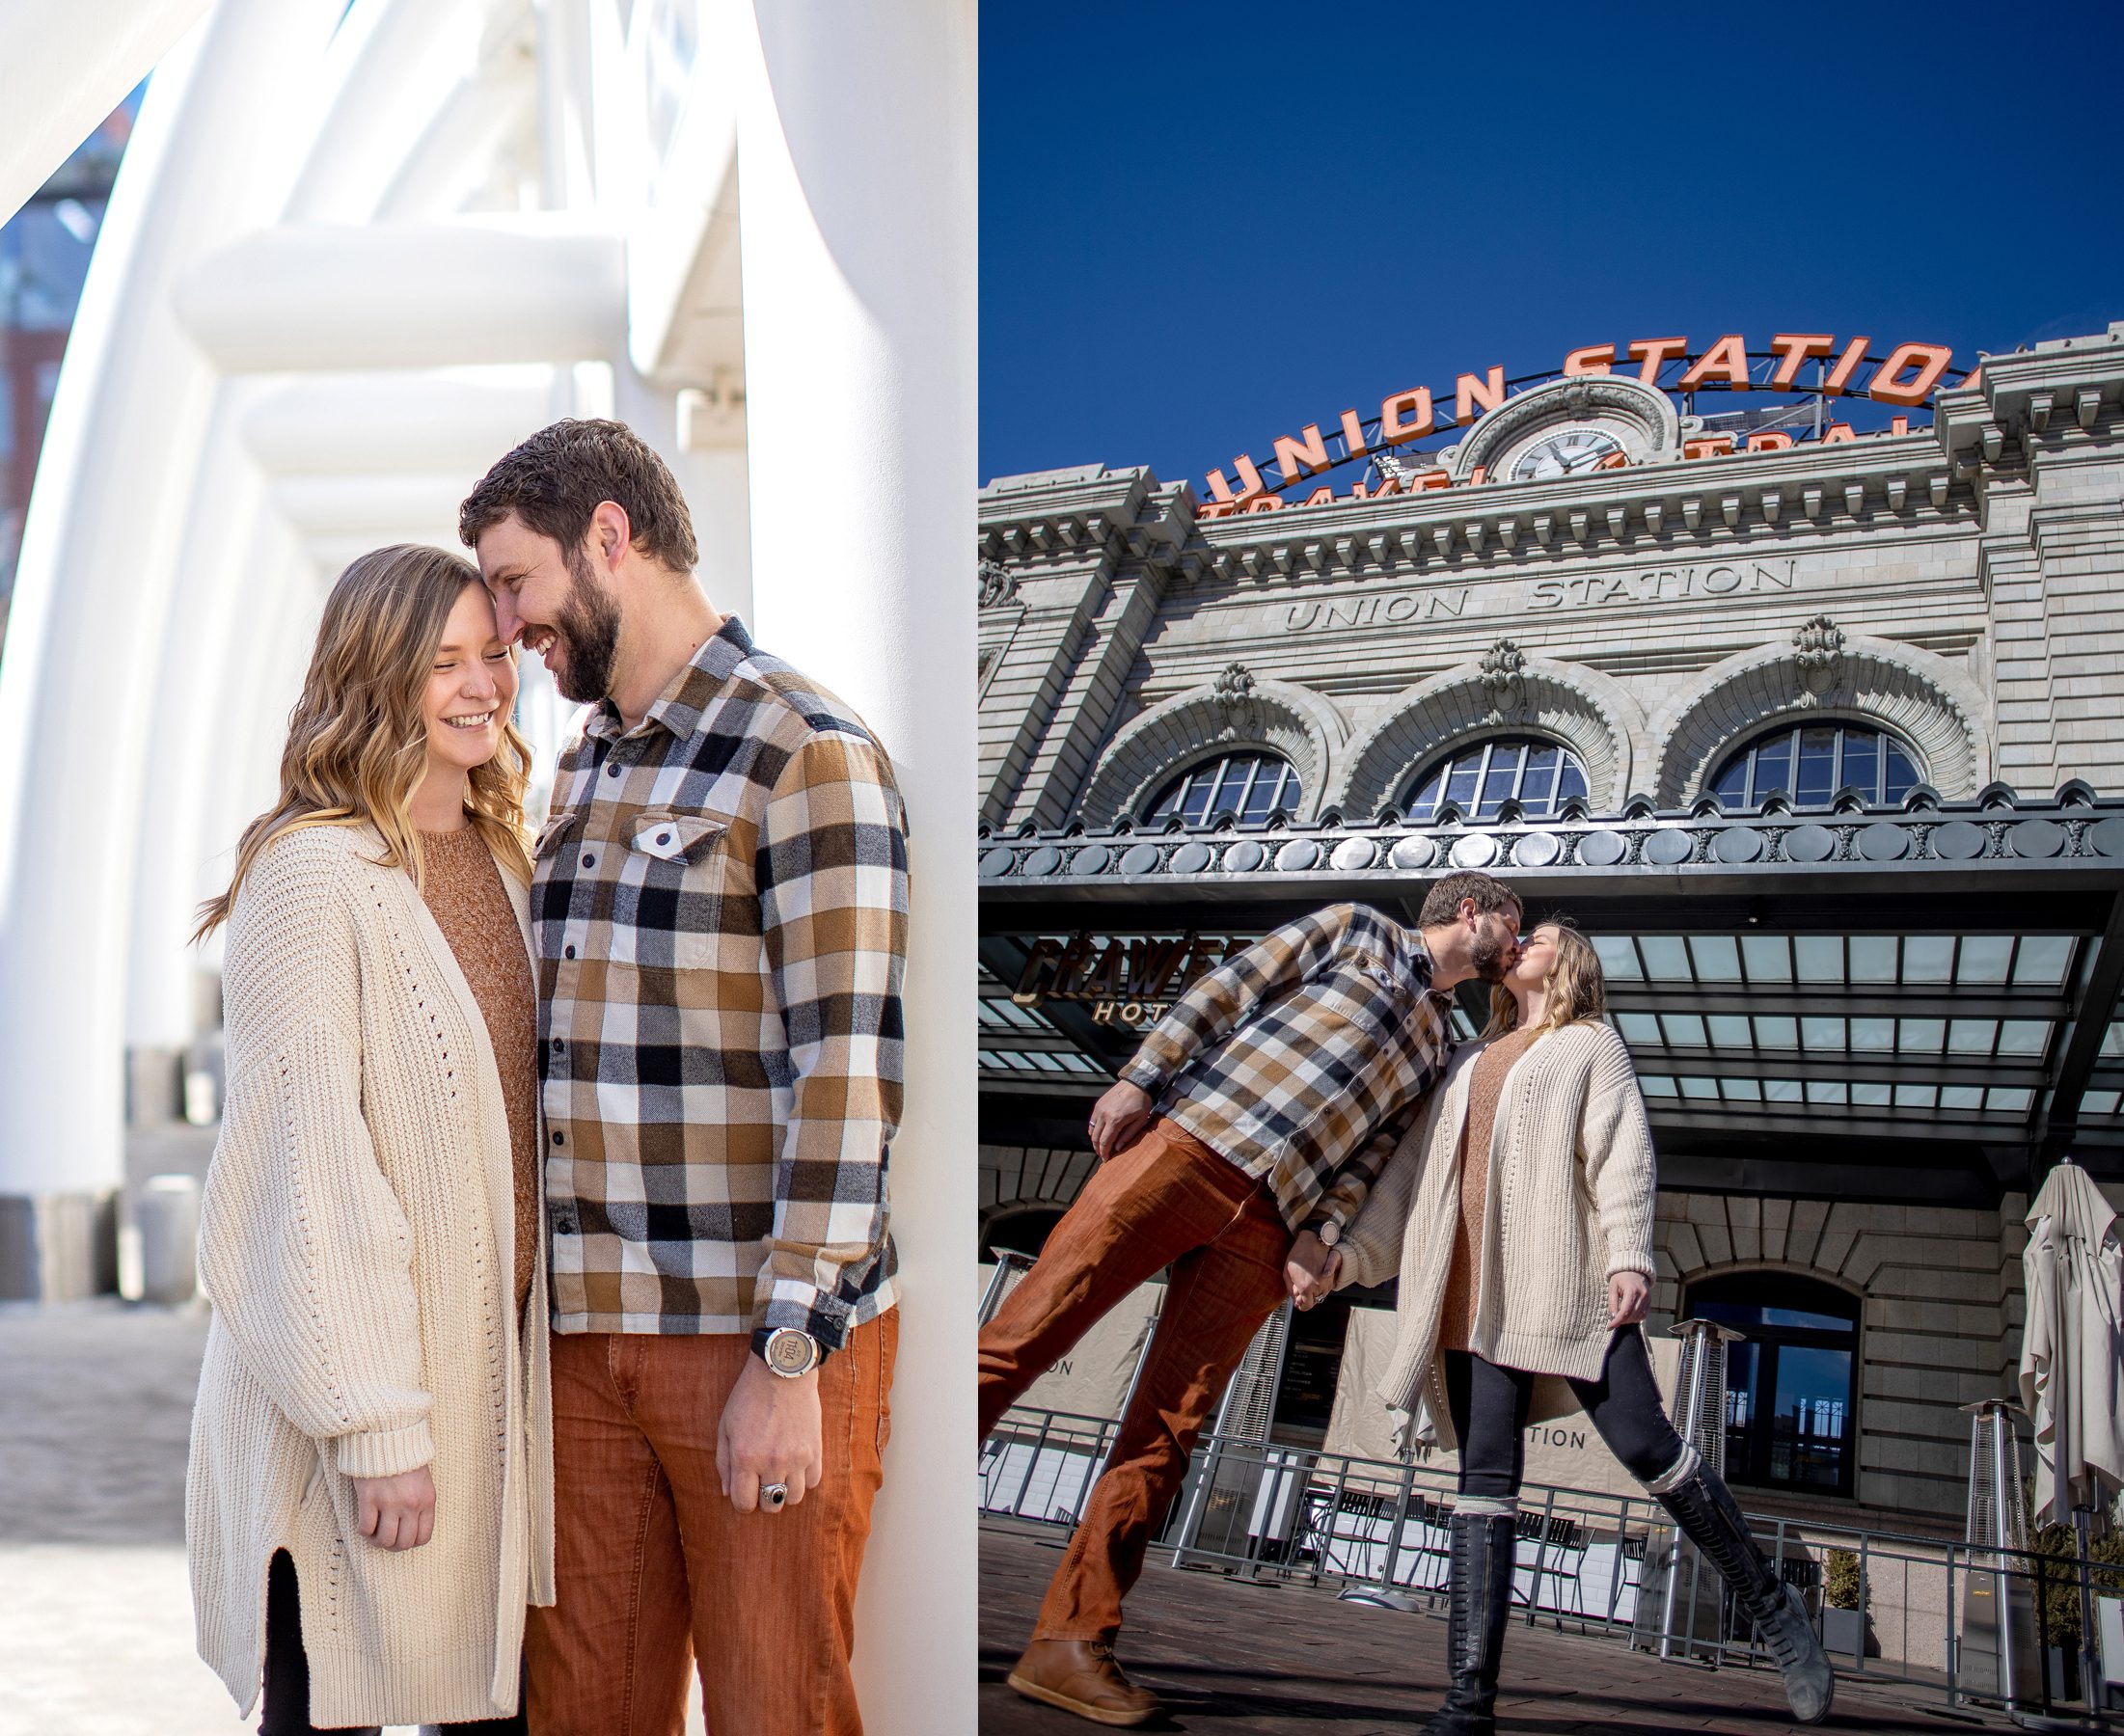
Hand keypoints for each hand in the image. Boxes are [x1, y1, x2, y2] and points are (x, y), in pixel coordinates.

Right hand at [353, 1465, 434, 1549]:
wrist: (387, 1436)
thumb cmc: (405, 1458)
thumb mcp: (423, 1481)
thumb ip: (420, 1503)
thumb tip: (412, 1528)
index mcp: (427, 1500)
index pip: (423, 1537)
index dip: (411, 1542)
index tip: (402, 1537)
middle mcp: (411, 1504)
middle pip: (404, 1543)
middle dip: (394, 1545)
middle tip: (386, 1538)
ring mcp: (390, 1502)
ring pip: (385, 1540)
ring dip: (377, 1540)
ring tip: (374, 1532)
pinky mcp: (369, 1498)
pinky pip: (366, 1528)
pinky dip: (364, 1530)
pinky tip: (365, 1522)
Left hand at [717, 1356, 823, 1512]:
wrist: (783, 1371)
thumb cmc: (749, 1397)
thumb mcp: (725, 1427)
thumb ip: (724, 1463)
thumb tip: (728, 1493)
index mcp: (745, 1458)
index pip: (744, 1504)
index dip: (743, 1502)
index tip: (745, 1491)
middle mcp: (771, 1462)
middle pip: (770, 1505)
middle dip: (763, 1499)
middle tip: (763, 1482)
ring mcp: (796, 1457)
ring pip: (794, 1498)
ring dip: (786, 1491)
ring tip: (781, 1474)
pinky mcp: (815, 1449)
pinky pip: (813, 1481)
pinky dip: (805, 1478)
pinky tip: (797, 1464)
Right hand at [1087, 1080, 1153, 1161]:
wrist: (1137, 1082)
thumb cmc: (1142, 1103)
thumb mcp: (1140, 1121)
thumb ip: (1128, 1135)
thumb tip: (1117, 1148)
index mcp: (1115, 1120)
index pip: (1105, 1142)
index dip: (1104, 1153)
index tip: (1106, 1160)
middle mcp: (1104, 1114)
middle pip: (1096, 1138)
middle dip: (1098, 1149)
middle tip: (1103, 1156)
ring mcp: (1100, 1109)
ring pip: (1092, 1130)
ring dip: (1095, 1141)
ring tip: (1101, 1147)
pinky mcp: (1098, 1104)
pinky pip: (1092, 1121)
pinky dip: (1094, 1131)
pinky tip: (1099, 1135)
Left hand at [1285, 1229, 1341, 1310]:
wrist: (1311, 1242)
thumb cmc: (1296, 1256)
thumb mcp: (1287, 1274)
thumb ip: (1291, 1290)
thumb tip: (1296, 1301)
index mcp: (1305, 1288)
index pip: (1307, 1306)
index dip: (1302, 1306)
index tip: (1299, 1302)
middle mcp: (1318, 1287)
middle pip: (1315, 1301)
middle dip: (1308, 1298)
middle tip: (1301, 1290)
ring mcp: (1326, 1282)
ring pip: (1322, 1294)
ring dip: (1315, 1292)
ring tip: (1308, 1281)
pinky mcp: (1332, 1277)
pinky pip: (1327, 1288)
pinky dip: (1321, 1286)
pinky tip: (1314, 1278)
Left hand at [1608, 1271, 1649, 1326]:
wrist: (1634, 1270)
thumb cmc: (1621, 1277)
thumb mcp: (1612, 1287)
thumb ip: (1612, 1302)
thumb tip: (1612, 1317)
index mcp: (1632, 1290)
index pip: (1625, 1311)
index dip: (1617, 1321)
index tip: (1609, 1327)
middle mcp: (1642, 1296)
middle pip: (1632, 1316)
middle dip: (1621, 1321)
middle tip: (1613, 1320)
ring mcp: (1648, 1299)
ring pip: (1638, 1317)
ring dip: (1628, 1321)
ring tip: (1620, 1316)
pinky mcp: (1650, 1302)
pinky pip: (1644, 1315)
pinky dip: (1636, 1318)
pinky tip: (1628, 1315)